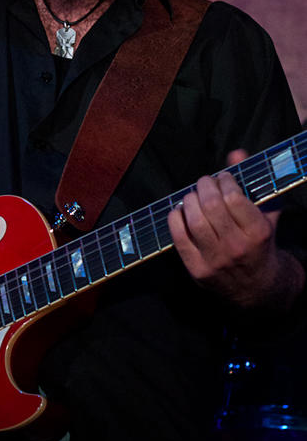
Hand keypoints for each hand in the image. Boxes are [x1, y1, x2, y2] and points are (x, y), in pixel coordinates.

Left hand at [167, 149, 284, 306]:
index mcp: (257, 232)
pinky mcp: (197, 270)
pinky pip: (178, 238)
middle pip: (211, 206)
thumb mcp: (265, 214)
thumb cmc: (261, 244)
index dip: (224, 180)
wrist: (258, 288)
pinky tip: (180, 211)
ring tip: (193, 195)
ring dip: (189, 200)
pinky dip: (175, 219)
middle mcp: (237, 247)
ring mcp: (215, 260)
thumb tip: (236, 153)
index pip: (233, 197)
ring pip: (194, 220)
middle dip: (204, 186)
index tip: (223, 178)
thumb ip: (252, 182)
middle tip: (204, 182)